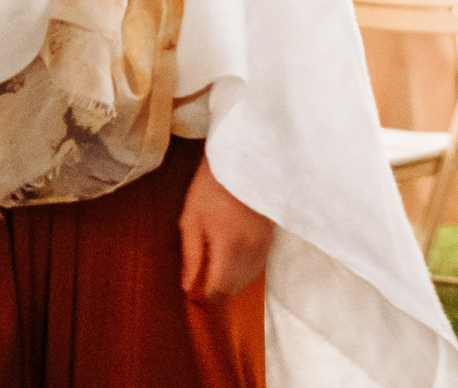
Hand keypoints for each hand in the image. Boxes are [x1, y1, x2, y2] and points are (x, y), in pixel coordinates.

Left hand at [178, 158, 273, 301]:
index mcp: (229, 247)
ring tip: (214, 269)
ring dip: (231, 281)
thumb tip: (187, 286)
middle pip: (234, 287)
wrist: (243, 160)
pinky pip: (257, 266)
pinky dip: (244, 270)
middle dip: (217, 290)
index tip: (192, 294)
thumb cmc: (212, 186)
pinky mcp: (271, 238)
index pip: (218, 288)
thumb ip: (191, 255)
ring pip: (248, 279)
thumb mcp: (191, 218)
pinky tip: (232, 259)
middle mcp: (250, 250)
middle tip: (200, 280)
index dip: (204, 296)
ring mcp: (264, 244)